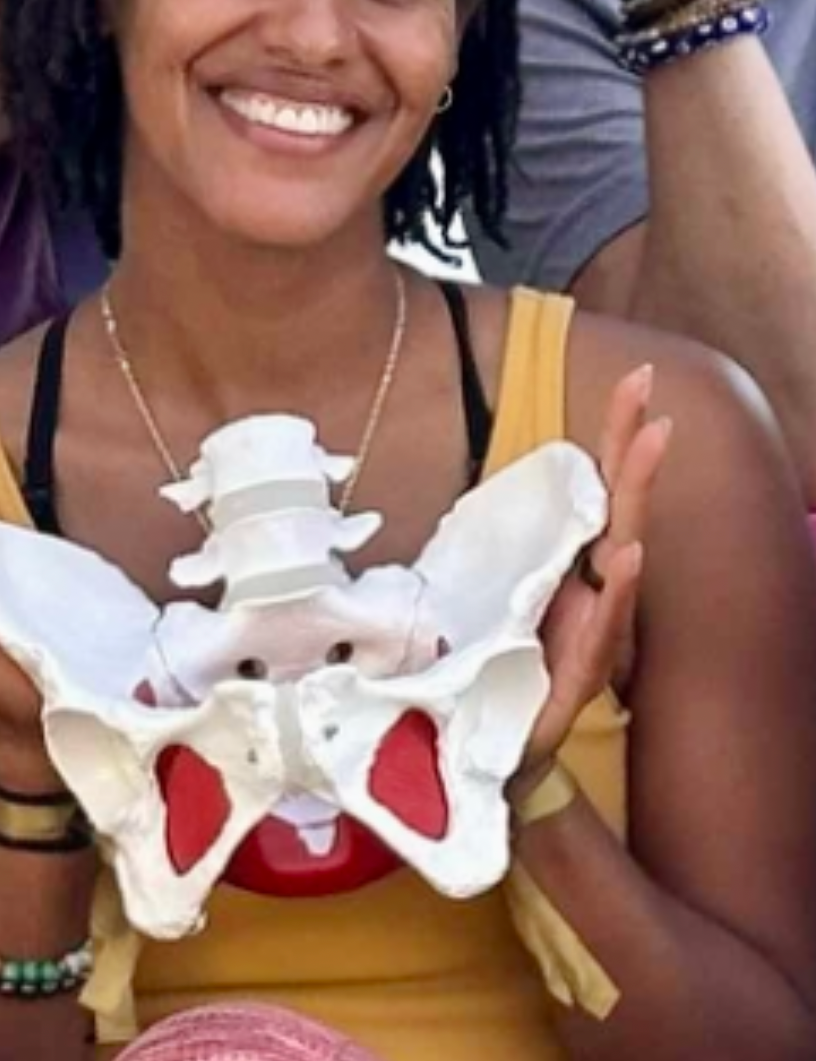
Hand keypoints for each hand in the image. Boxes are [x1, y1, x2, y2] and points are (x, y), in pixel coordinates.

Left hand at [513, 364, 671, 791]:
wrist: (480, 751)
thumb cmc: (489, 668)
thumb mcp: (484, 592)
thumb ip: (497, 548)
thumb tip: (480, 495)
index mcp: (566, 567)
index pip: (597, 490)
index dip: (615, 437)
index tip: (636, 378)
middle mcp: (586, 593)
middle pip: (617, 511)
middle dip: (632, 451)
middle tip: (650, 396)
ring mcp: (587, 632)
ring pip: (619, 559)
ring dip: (633, 498)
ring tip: (650, 444)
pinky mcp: (574, 677)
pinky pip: (600, 630)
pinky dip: (616, 594)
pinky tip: (630, 556)